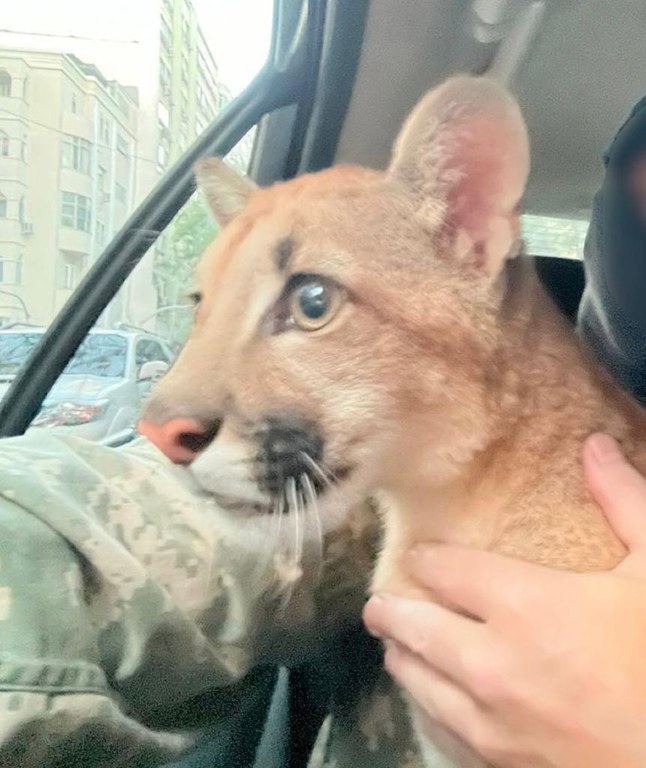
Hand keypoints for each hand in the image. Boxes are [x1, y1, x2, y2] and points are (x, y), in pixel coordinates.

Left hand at [363, 434, 645, 767]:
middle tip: (376, 606)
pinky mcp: (501, 762)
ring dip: (402, 658)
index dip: (425, 560)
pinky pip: (442, 730)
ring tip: (392, 646)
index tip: (417, 556)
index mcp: (524, 604)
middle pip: (414, 627)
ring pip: (418, 681)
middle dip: (391, 611)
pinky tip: (428, 702)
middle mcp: (491, 660)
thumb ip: (624, 502)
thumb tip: (594, 447)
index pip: (445, 570)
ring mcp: (491, 719)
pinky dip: (428, 708)